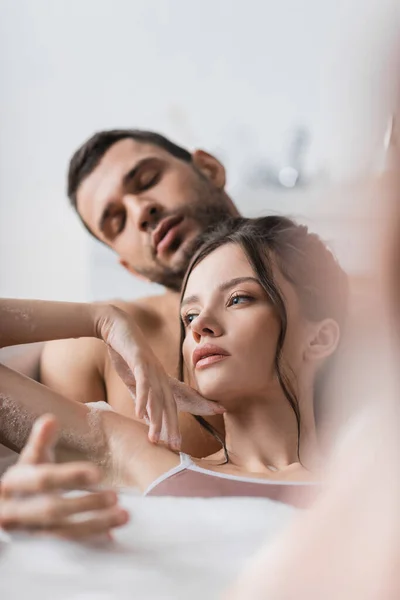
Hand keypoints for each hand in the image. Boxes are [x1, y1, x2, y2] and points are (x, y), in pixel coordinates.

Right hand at [0, 415, 128, 539]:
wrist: (6, 504)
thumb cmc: (26, 475)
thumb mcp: (31, 457)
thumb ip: (42, 440)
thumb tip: (50, 420)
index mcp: (15, 483)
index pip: (43, 479)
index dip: (70, 476)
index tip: (98, 473)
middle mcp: (16, 510)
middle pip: (52, 509)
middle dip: (85, 504)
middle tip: (115, 496)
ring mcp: (28, 530)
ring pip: (62, 531)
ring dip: (95, 524)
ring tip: (124, 515)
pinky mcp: (40, 543)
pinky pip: (67, 543)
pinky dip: (90, 538)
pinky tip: (112, 533)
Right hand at [96, 305, 223, 449]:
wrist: (115, 326)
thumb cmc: (125, 352)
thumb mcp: (134, 377)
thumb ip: (141, 394)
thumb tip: (145, 415)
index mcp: (162, 378)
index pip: (183, 396)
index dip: (200, 405)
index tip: (219, 411)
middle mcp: (160, 374)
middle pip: (171, 403)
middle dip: (174, 425)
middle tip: (176, 446)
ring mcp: (151, 368)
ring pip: (157, 397)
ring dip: (157, 418)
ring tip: (157, 438)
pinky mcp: (138, 362)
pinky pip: (143, 384)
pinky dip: (142, 399)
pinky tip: (140, 414)